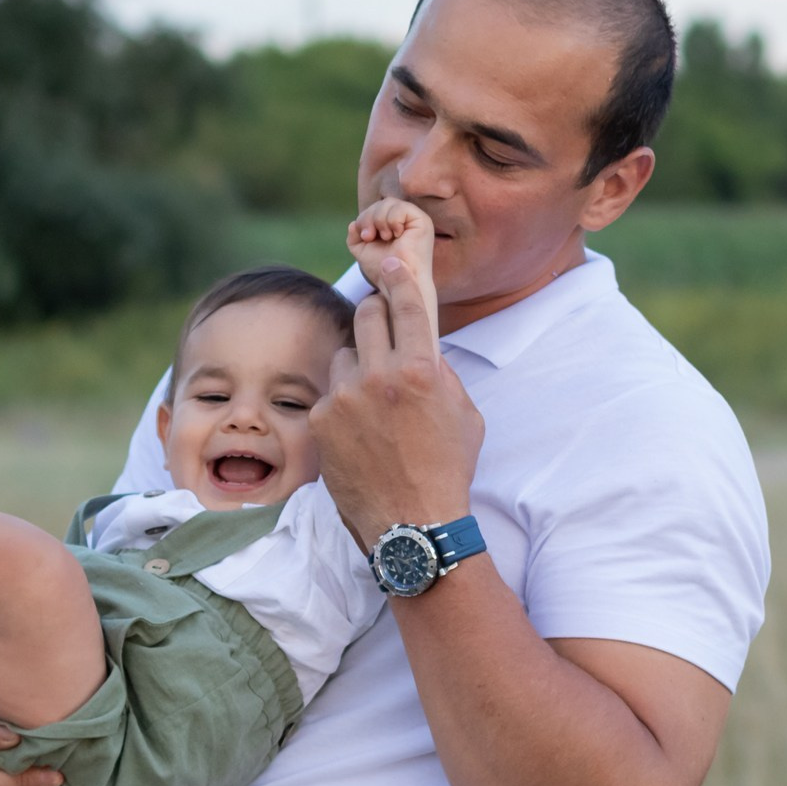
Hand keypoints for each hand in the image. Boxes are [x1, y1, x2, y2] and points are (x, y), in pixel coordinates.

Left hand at [311, 248, 481, 547]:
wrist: (411, 524)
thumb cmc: (446, 469)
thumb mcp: (465, 415)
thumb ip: (442, 373)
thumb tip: (422, 346)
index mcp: (420, 371)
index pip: (407, 305)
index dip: (398, 277)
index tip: (389, 261)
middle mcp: (379, 378)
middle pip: (367, 316)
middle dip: (376, 316)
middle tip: (383, 328)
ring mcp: (345, 398)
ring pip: (344, 355)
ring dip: (357, 366)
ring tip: (374, 401)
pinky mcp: (321, 421)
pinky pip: (330, 394)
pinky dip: (343, 404)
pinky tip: (359, 432)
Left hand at [348, 198, 436, 299]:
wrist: (396, 283)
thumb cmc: (383, 271)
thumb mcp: (362, 250)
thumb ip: (355, 236)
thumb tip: (353, 223)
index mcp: (393, 224)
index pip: (375, 208)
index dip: (364, 219)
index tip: (364, 238)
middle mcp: (406, 220)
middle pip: (381, 203)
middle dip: (368, 218)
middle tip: (369, 237)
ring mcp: (415, 219)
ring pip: (389, 203)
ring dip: (379, 220)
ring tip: (385, 238)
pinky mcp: (422, 221)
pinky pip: (400, 208)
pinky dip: (392, 221)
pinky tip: (397, 235)